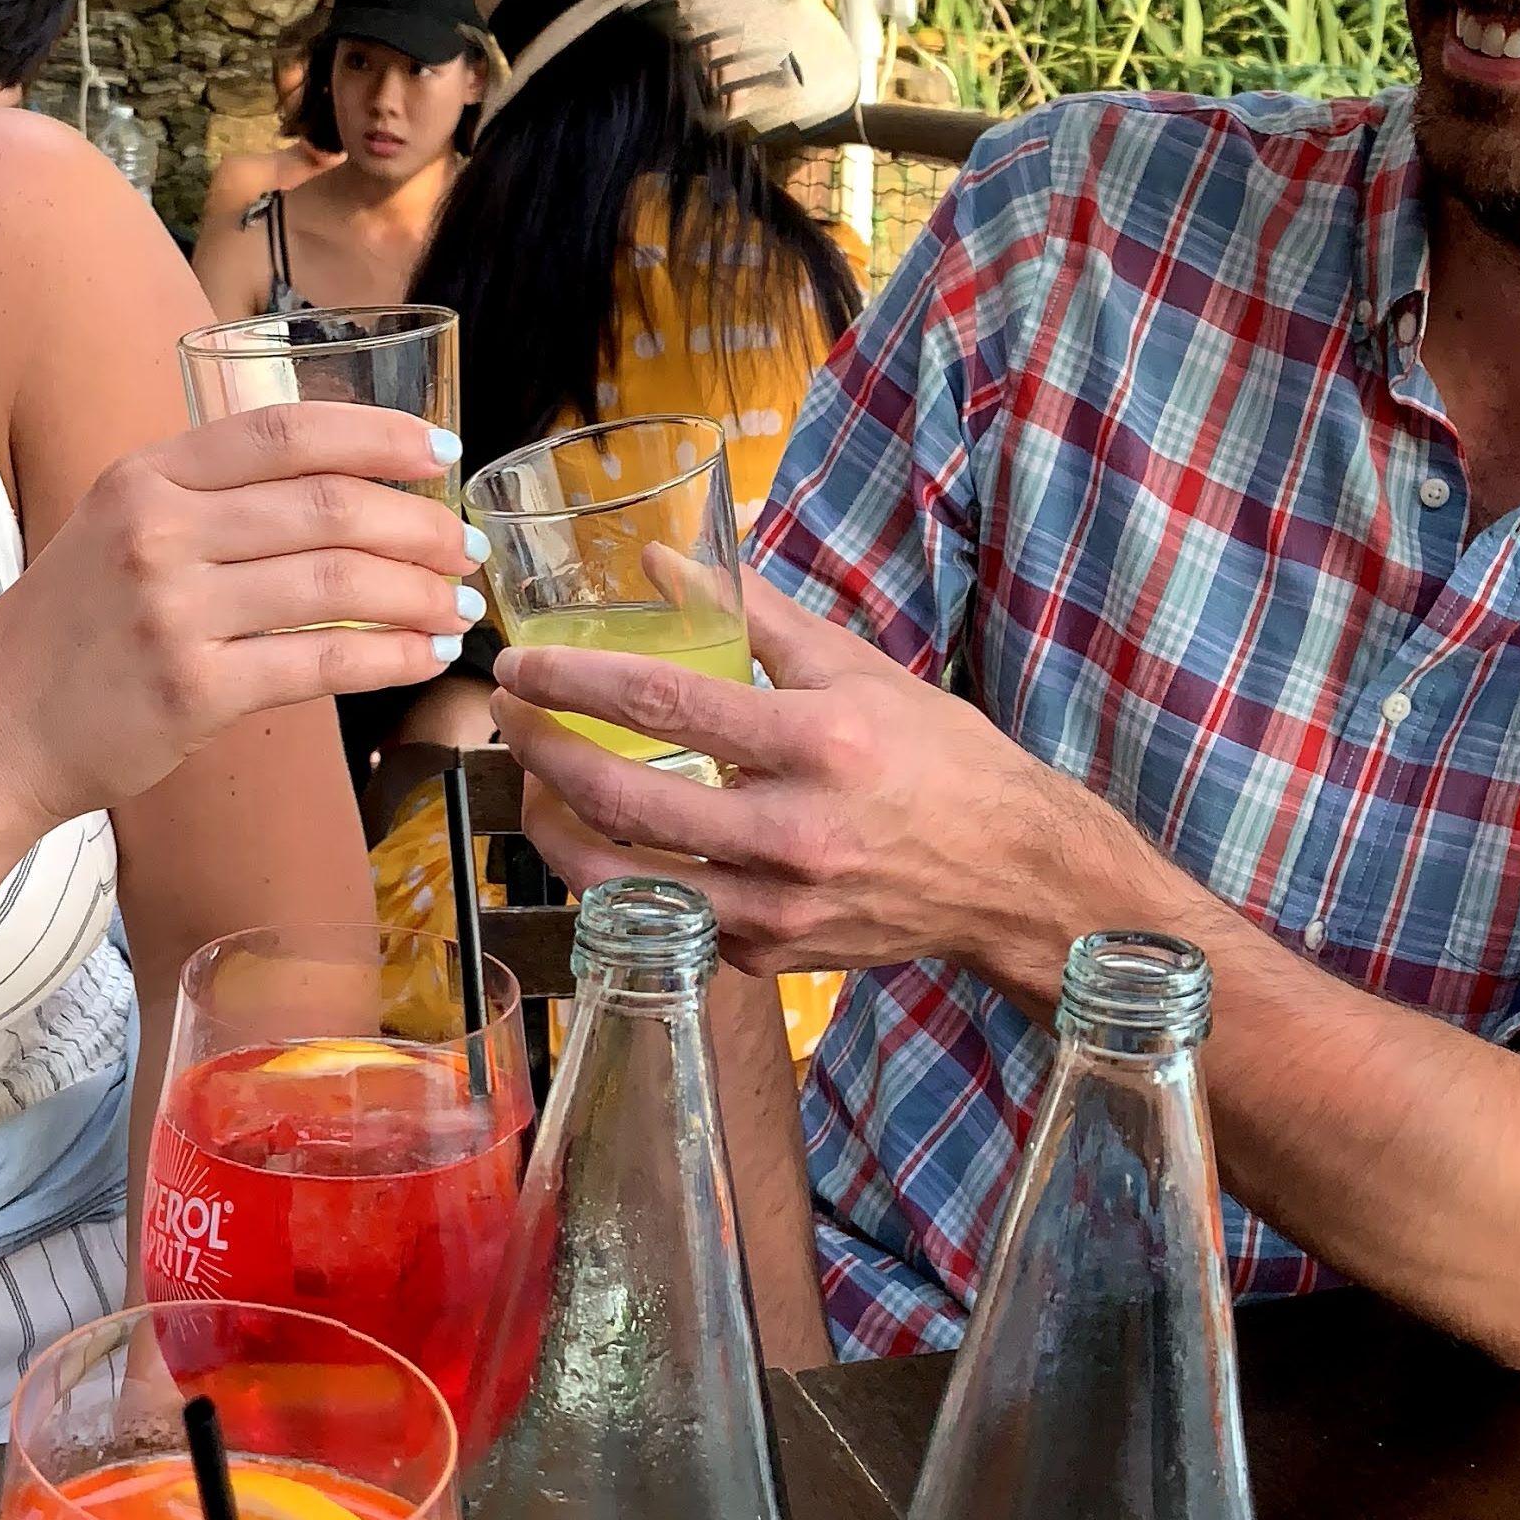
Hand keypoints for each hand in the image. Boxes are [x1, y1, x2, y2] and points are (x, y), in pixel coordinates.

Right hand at [0, 401, 477, 839]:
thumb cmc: (73, 631)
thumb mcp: (119, 529)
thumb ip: (212, 497)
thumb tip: (348, 484)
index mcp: (146, 475)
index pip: (286, 430)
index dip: (378, 435)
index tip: (441, 450)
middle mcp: (158, 530)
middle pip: (329, 506)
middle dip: (420, 525)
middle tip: (466, 547)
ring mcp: (173, 610)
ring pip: (337, 583)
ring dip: (419, 594)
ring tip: (460, 607)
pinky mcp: (192, 688)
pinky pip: (321, 663)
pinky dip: (390, 658)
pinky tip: (423, 658)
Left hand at [494, 577, 1138, 995]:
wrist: (1010, 875)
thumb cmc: (939, 759)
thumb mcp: (858, 668)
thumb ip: (754, 612)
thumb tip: (659, 561)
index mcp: (817, 741)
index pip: (662, 699)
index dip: (574, 677)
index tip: (522, 662)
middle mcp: (792, 831)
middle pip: (619, 796)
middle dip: (540, 751)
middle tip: (509, 715)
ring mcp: (775, 907)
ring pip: (618, 880)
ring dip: (553, 829)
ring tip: (536, 786)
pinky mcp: (766, 958)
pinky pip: (664, 921)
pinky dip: (620, 880)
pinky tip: (602, 842)